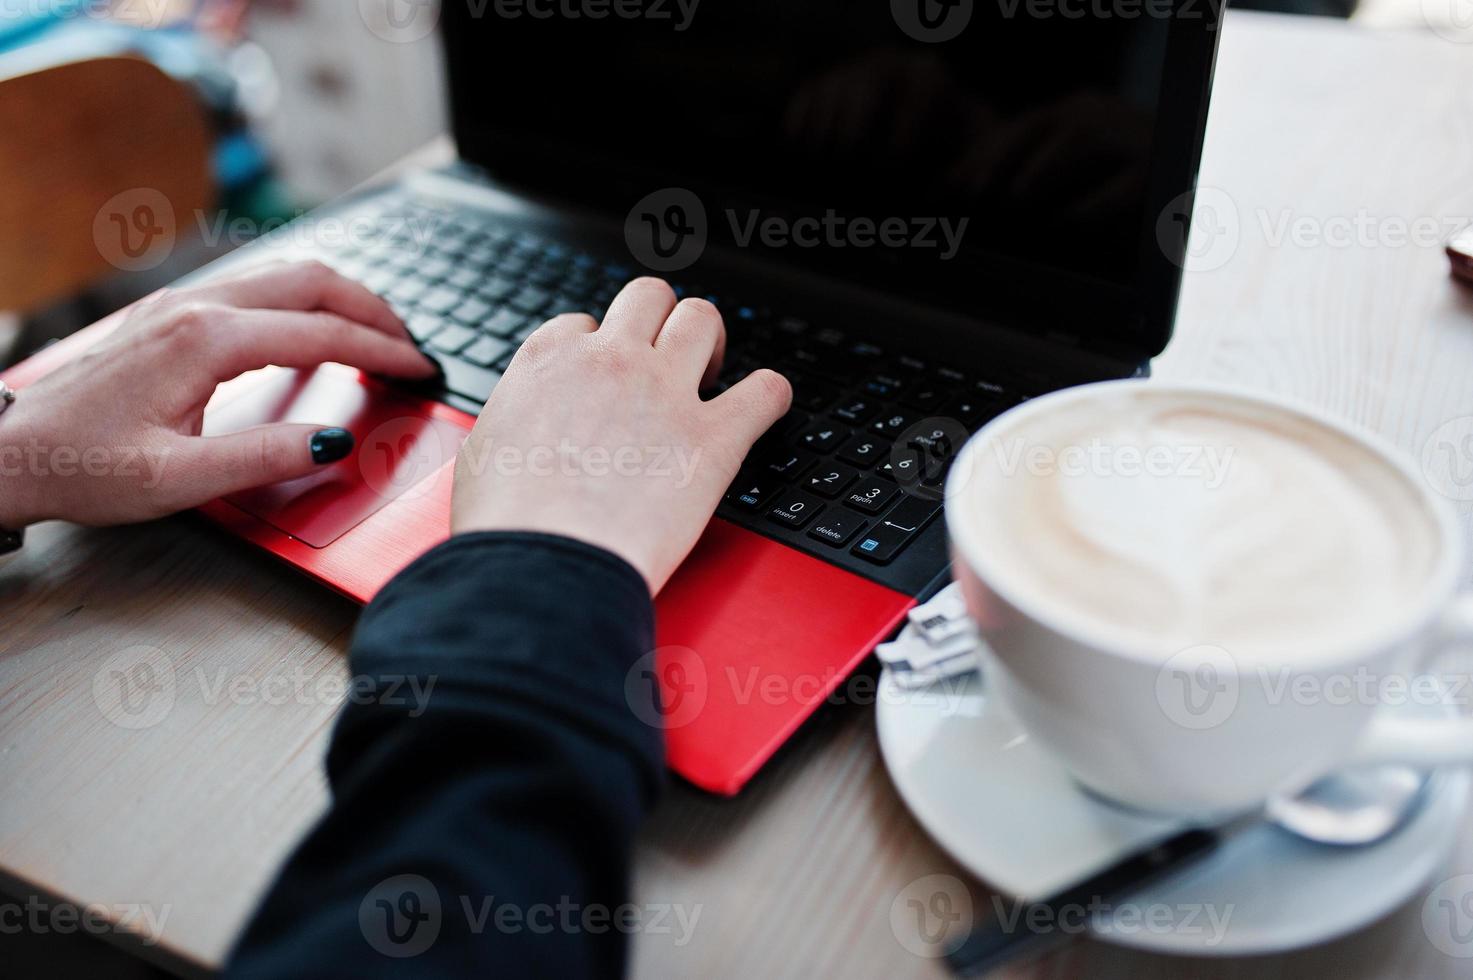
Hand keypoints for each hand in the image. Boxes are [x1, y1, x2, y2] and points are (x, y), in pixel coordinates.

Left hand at [0, 260, 436, 528]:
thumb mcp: (179, 480)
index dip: (381, 352)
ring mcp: (178, 305)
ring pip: (283, 276)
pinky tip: (312, 333)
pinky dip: (303, 303)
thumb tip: (335, 441)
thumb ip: (264, 457)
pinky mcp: (167, 317)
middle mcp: (195, 308)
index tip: (420, 371)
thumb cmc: (80, 467)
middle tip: (411, 346)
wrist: (7, 452)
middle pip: (311, 280)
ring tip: (375, 336)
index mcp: (205, 341)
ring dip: (339, 299)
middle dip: (373, 308)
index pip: (321, 333)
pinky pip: (255, 289)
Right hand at [451, 278, 792, 593]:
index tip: (603, 380)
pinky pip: (765, 390)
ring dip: (710, 342)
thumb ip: (509, 424)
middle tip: (665, 363)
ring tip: (710, 374)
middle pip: (650, 298)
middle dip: (660, 324)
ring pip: (703, 319)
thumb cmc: (506, 526)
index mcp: (550, 361)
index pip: (583, 325)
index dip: (596, 352)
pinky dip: (770, 395)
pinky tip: (763, 407)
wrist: (545, 567)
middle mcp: (611, 361)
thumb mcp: (482, 452)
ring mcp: (666, 393)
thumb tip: (511, 433)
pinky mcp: (713, 439)